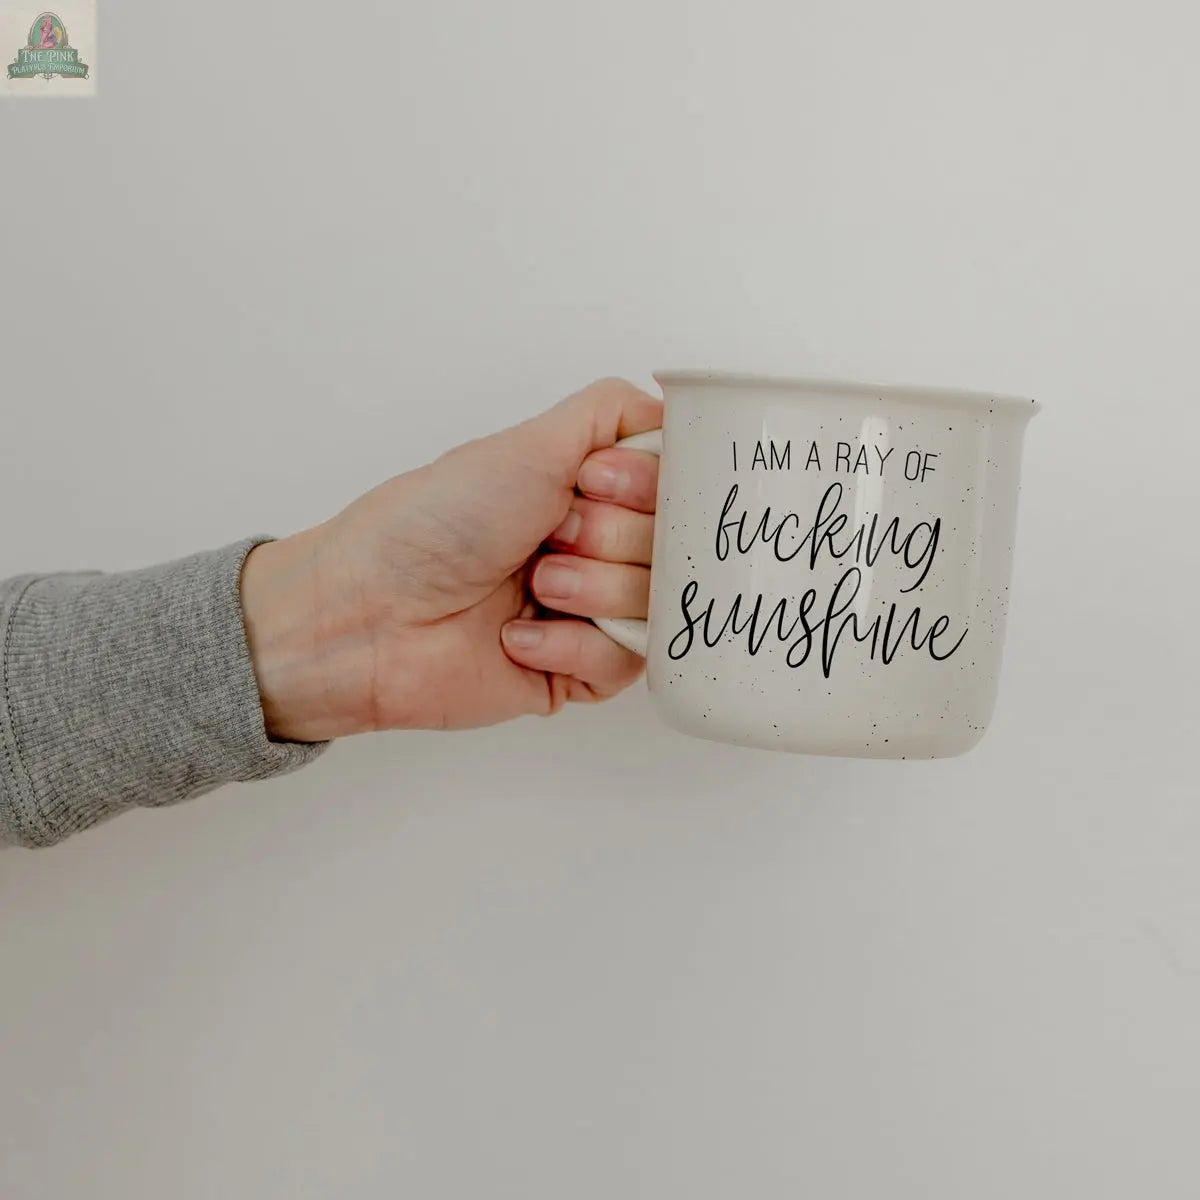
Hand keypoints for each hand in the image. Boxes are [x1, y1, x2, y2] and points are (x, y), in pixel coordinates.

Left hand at [239, 378, 661, 740]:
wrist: (368, 614)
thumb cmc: (432, 523)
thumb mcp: (527, 444)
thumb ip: (610, 414)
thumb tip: (671, 410)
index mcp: (588, 492)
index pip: (676, 486)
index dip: (645, 487)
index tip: (592, 483)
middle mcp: (595, 549)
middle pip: (674, 545)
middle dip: (608, 537)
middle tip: (547, 538)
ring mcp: (588, 613)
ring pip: (656, 604)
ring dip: (589, 591)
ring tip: (531, 588)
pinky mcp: (575, 673)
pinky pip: (623, 664)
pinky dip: (569, 646)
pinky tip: (514, 637)